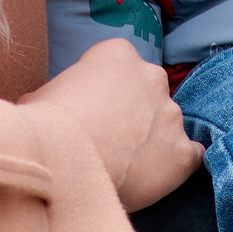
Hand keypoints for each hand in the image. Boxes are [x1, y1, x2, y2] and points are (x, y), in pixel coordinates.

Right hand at [24, 37, 201, 209]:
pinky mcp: (182, 153)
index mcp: (118, 54)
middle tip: (112, 137)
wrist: (66, 161)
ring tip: (127, 165)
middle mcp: (152, 77)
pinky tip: (160, 177)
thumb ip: (60, 94)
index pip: (120, 64)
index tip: (94, 109)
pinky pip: (191, 156)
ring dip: (153, 140)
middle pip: (149, 91)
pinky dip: (178, 165)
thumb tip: (48, 109)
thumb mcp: (40, 96)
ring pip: (168, 124)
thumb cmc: (46, 126)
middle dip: (136, 111)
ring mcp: (171, 115)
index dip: (106, 89)